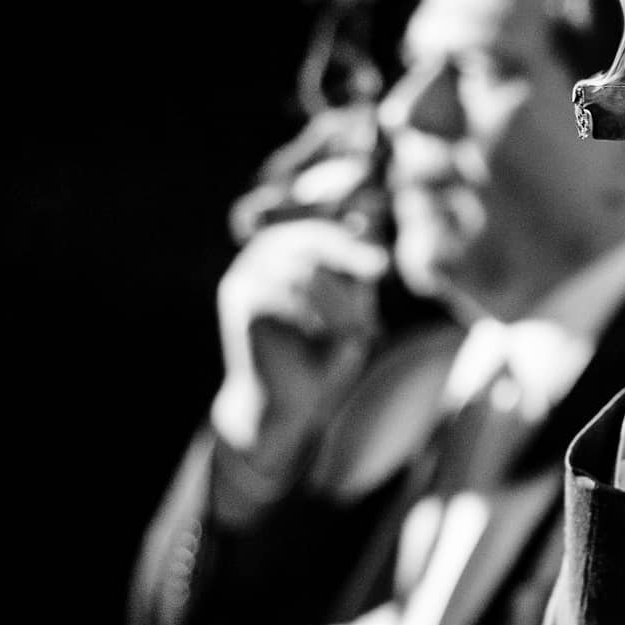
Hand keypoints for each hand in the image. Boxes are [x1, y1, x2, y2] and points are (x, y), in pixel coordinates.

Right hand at [210, 217, 389, 491]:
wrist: (282, 401)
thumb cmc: (319, 352)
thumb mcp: (348, 306)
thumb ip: (355, 269)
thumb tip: (367, 224)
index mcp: (283, 249)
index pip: (318, 228)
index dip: (353, 244)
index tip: (382, 268)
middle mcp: (258, 255)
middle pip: (313, 242)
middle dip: (349, 271)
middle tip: (372, 295)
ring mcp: (246, 275)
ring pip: (306, 271)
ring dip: (338, 304)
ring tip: (348, 333)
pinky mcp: (241, 300)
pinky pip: (289, 297)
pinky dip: (316, 319)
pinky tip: (319, 339)